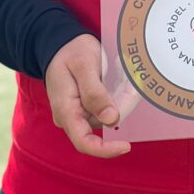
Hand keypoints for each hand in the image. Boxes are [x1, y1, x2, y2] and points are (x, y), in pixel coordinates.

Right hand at [45, 34, 130, 158]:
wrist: (59, 43)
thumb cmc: (70, 51)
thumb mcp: (84, 65)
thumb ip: (95, 93)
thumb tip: (111, 119)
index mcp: (66, 110)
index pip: (84, 143)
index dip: (107, 150)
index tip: (127, 145)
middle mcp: (71, 117)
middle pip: (102, 125)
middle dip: (122, 108)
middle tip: (133, 83)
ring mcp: (78, 113)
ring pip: (107, 115)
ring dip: (121, 99)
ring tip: (126, 73)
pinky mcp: (85, 106)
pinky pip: (105, 107)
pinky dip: (116, 95)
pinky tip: (120, 78)